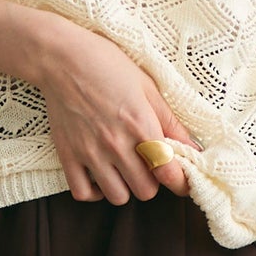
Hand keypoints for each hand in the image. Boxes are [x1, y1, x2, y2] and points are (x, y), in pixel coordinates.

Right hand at [31, 20, 199, 203]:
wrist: (61, 58)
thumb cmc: (108, 66)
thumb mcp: (148, 87)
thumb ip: (171, 122)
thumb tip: (194, 147)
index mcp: (140, 125)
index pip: (168, 173)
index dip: (181, 182)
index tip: (181, 179)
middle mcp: (116, 144)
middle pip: (145, 191)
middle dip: (152, 182)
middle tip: (148, 166)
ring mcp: (90, 152)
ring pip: (117, 197)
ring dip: (126, 187)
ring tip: (124, 171)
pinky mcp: (68, 155)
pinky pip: (83, 193)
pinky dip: (94, 191)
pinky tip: (100, 176)